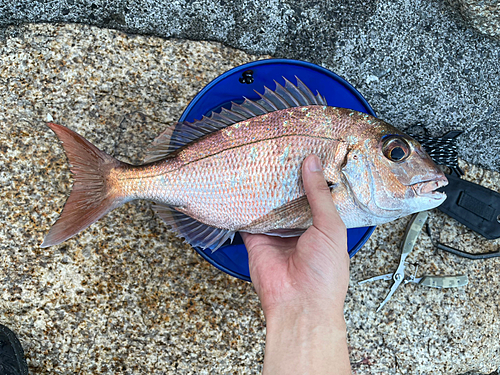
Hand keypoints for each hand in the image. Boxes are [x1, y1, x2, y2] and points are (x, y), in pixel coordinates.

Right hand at [242, 155, 350, 374]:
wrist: (300, 305)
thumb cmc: (325, 274)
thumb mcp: (331, 228)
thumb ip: (319, 195)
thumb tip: (312, 164)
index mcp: (322, 225)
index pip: (316, 193)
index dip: (312, 174)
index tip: (308, 151)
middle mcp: (298, 227)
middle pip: (290, 196)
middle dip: (286, 178)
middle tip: (282, 151)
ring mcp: (276, 232)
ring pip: (269, 203)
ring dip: (267, 187)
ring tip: (264, 161)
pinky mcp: (256, 239)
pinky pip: (248, 217)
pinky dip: (245, 203)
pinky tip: (244, 184)